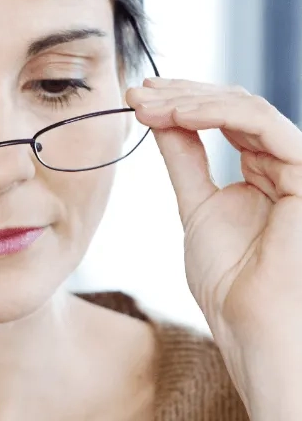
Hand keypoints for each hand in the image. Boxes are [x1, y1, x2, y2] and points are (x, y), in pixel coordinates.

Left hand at [125, 77, 301, 395]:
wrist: (252, 328)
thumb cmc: (232, 286)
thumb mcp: (197, 209)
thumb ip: (186, 161)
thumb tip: (160, 119)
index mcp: (264, 175)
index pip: (224, 120)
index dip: (180, 104)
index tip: (136, 100)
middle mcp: (284, 165)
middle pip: (234, 106)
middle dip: (180, 95)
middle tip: (136, 92)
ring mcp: (297, 167)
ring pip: (246, 107)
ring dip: (190, 99)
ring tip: (147, 104)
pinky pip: (261, 122)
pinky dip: (215, 112)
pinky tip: (176, 114)